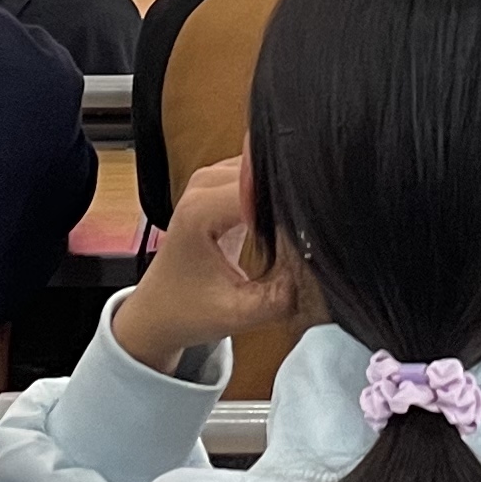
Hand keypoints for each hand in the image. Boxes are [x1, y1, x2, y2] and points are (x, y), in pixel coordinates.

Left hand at [115, 157, 300, 377]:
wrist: (157, 311)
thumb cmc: (188, 311)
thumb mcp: (239, 313)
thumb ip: (283, 295)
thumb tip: (323, 269)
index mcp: (201, 210)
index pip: (264, 187)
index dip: (294, 207)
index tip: (313, 236)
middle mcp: (204, 185)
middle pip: (267, 171)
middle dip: (292, 198)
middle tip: (312, 235)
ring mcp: (210, 179)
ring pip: (266, 168)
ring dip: (286, 194)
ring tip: (298, 232)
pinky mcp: (220, 184)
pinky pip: (259, 174)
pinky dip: (276, 195)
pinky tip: (285, 224)